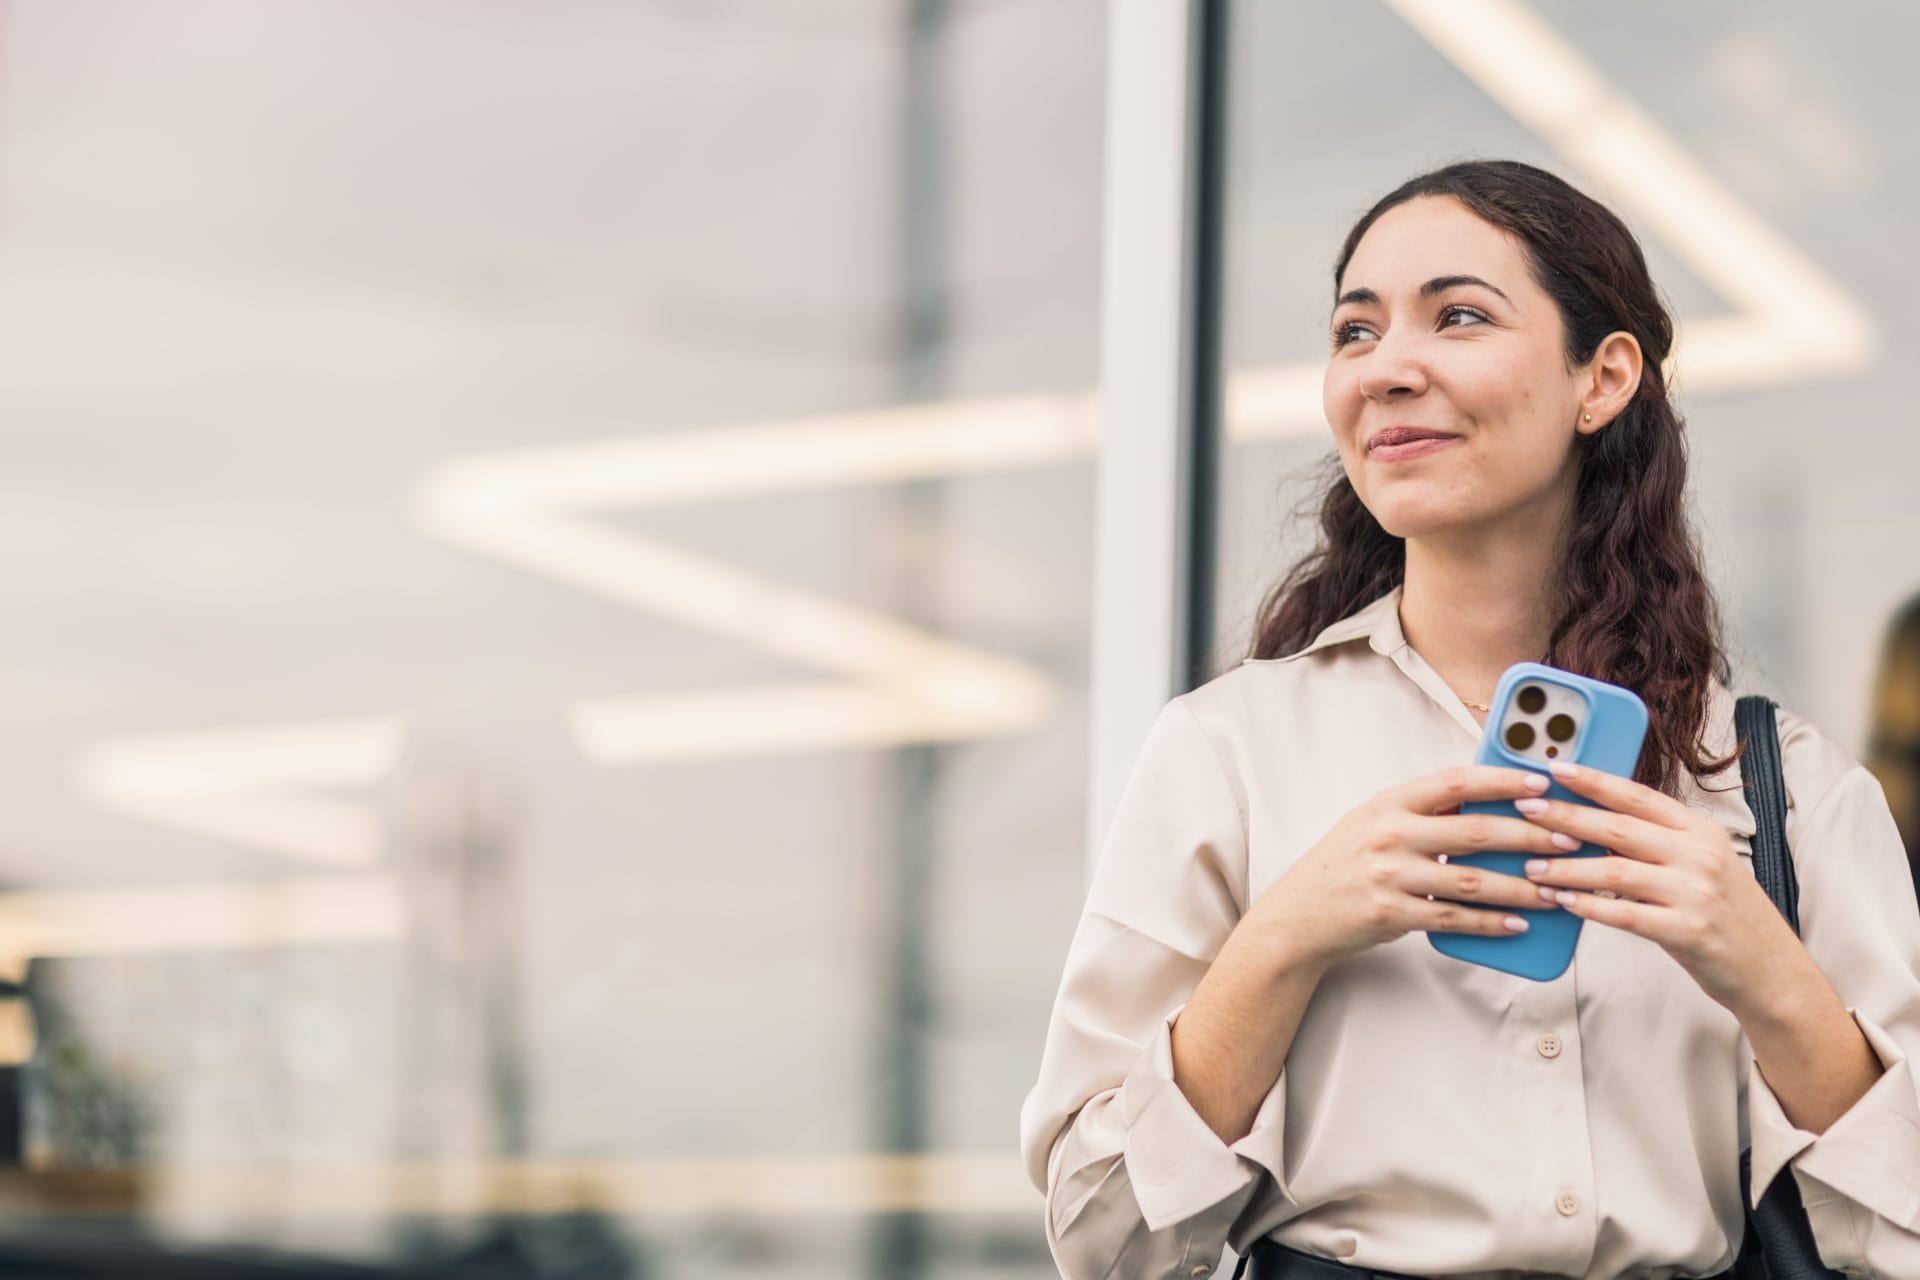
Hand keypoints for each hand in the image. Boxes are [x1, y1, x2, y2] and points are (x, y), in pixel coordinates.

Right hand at [1253, 764, 1582, 972]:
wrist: (1297, 915)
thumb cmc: (1343, 865)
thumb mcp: (1374, 823)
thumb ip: (1424, 812)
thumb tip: (1487, 801)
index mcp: (1389, 803)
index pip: (1455, 781)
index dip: (1502, 780)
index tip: (1542, 782)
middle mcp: (1389, 834)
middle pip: (1474, 831)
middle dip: (1529, 835)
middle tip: (1570, 839)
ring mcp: (1388, 875)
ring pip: (1471, 880)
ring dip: (1521, 886)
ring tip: (1556, 889)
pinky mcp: (1390, 913)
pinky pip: (1453, 918)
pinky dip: (1490, 922)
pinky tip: (1518, 924)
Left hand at [1513, 761, 1806, 1011]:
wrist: (1771, 970)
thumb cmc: (1725, 914)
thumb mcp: (1700, 864)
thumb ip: (1657, 842)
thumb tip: (1591, 825)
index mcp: (1700, 830)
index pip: (1638, 796)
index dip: (1594, 780)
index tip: (1554, 768)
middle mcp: (1699, 855)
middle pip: (1619, 828)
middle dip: (1566, 817)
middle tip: (1526, 810)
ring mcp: (1695, 893)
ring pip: (1615, 871)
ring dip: (1567, 868)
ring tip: (1530, 866)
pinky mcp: (1688, 931)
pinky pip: (1625, 915)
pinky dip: (1588, 907)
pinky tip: (1561, 902)